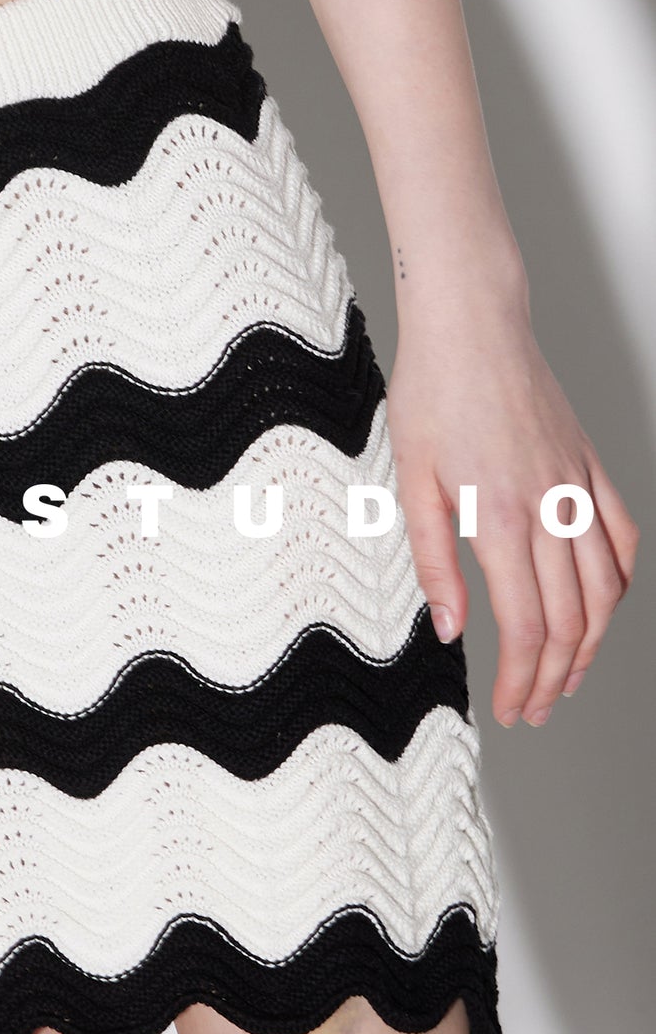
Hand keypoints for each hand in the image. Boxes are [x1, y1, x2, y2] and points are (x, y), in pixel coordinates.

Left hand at [386, 297, 638, 726]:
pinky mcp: (589, 466)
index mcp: (500, 517)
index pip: (526, 627)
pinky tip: (604, 605)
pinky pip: (622, 536)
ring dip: (592, 644)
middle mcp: (550, 508)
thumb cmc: (433, 392)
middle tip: (534, 708)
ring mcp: (577, 486)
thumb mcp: (411, 479)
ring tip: (568, 676)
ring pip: (606, 588)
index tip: (509, 707)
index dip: (522, 680)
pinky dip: (619, 581)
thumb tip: (452, 628)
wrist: (471, 324)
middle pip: (570, 621)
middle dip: (554, 678)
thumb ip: (433, 560)